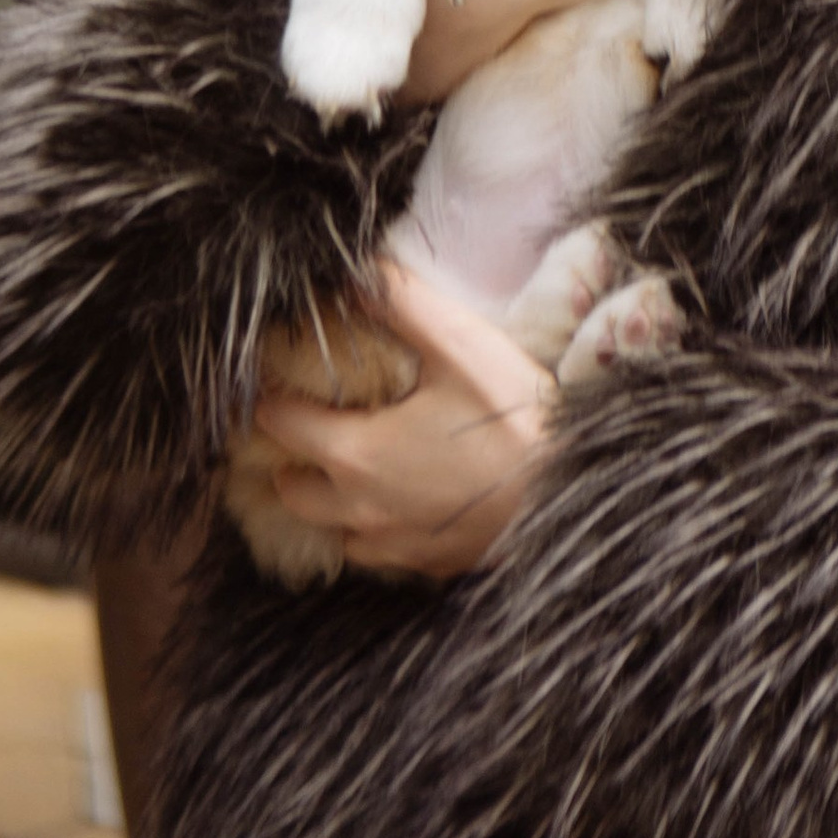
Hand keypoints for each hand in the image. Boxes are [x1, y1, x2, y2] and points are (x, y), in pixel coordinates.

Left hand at [249, 263, 556, 579]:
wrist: (571, 496)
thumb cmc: (512, 418)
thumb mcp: (458, 345)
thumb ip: (400, 303)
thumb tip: (352, 270)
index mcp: (355, 453)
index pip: (281, 427)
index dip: (267, 402)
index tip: (265, 384)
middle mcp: (362, 509)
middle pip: (294, 491)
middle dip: (288, 460)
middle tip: (301, 428)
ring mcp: (396, 545)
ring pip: (335, 532)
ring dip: (329, 503)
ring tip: (345, 471)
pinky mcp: (431, 566)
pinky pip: (380, 554)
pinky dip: (373, 531)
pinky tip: (397, 506)